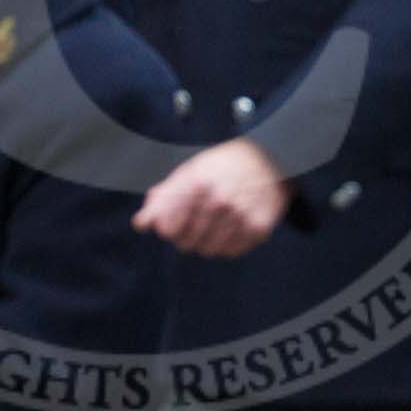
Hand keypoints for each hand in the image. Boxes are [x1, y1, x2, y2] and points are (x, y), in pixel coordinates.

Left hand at [132, 139, 291, 256]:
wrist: (269, 158)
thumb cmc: (223, 165)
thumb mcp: (190, 171)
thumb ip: (163, 197)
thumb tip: (140, 224)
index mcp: (196, 183)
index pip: (168, 228)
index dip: (167, 228)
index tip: (173, 223)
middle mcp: (218, 200)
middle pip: (186, 243)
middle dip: (187, 235)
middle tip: (198, 219)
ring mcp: (240, 215)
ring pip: (209, 250)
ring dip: (207, 241)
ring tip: (216, 222)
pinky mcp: (258, 227)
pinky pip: (231, 252)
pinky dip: (228, 244)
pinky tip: (233, 226)